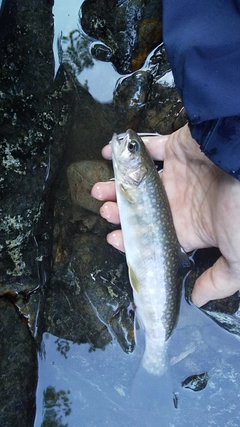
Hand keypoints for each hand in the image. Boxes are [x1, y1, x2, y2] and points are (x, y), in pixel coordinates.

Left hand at [91, 124, 239, 306]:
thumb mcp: (238, 256)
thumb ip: (219, 280)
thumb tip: (197, 299)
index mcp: (190, 227)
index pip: (153, 239)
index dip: (131, 241)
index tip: (113, 239)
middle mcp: (180, 202)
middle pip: (141, 209)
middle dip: (119, 212)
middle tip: (104, 212)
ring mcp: (177, 175)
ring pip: (138, 182)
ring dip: (116, 185)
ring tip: (98, 190)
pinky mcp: (176, 149)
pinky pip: (146, 147)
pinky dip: (126, 149)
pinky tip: (108, 153)